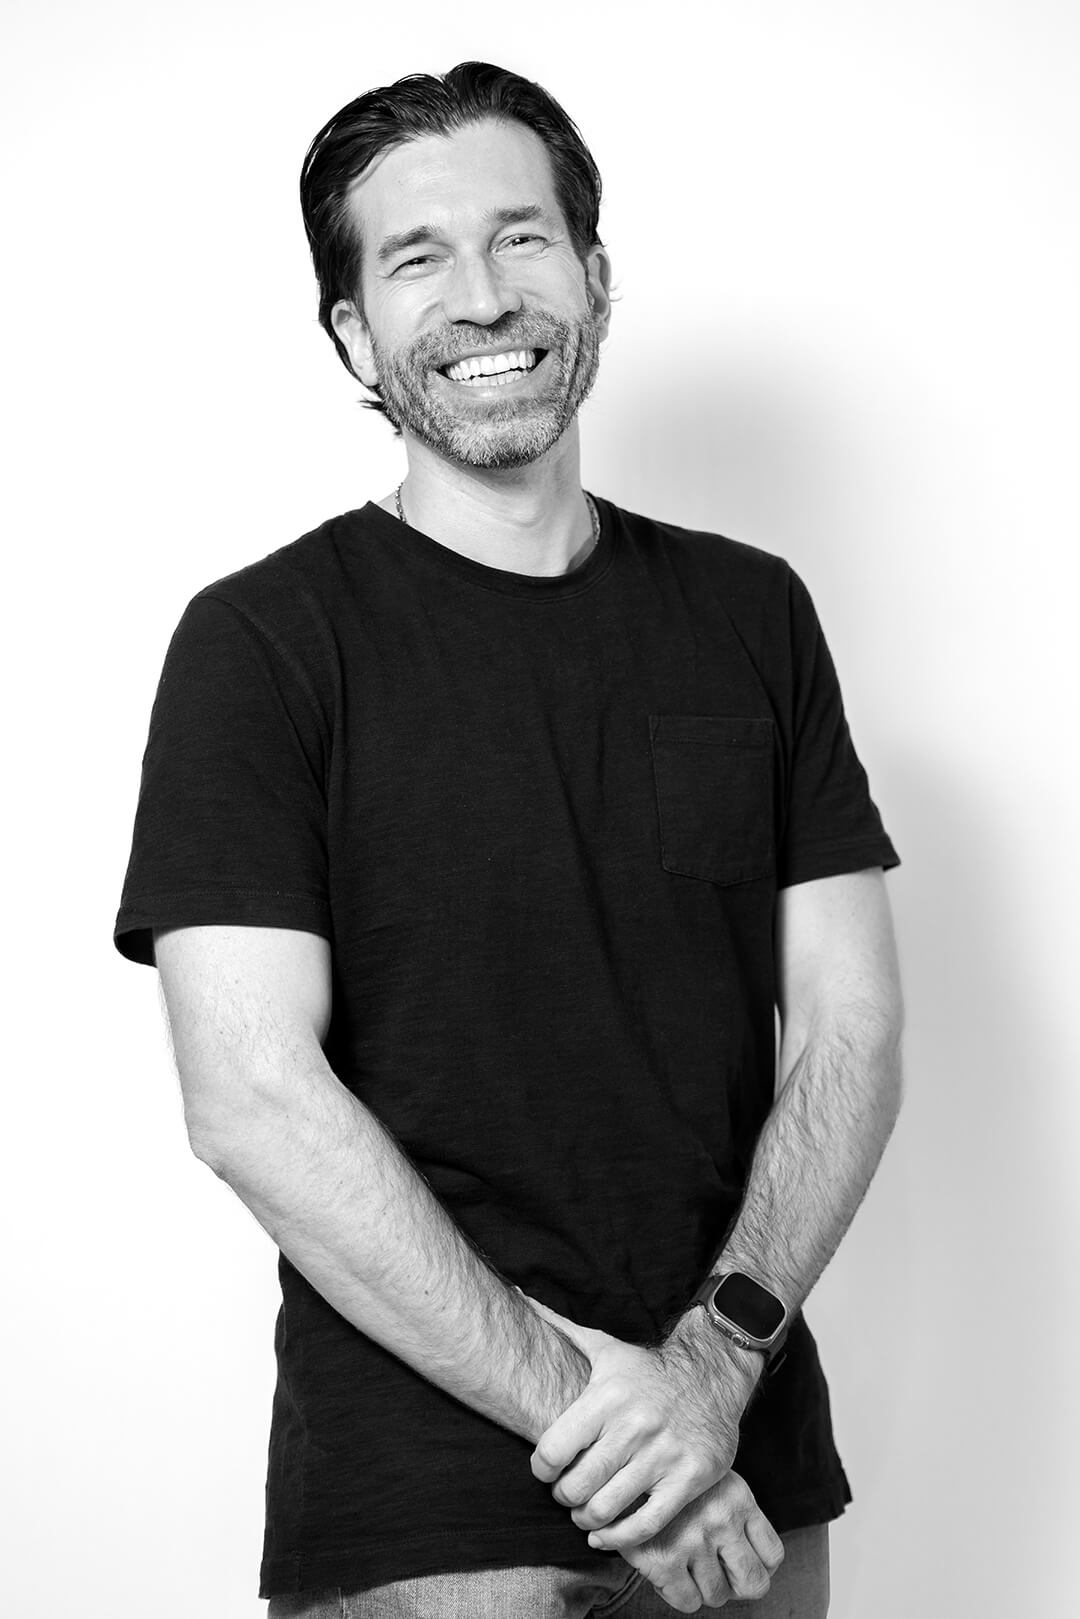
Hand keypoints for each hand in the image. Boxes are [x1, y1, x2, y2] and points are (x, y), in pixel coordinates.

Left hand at [525, 1296, 759, 1551]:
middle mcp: (634, 1426)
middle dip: (563, 1497)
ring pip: (606, 1510)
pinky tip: (606, 1536)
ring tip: (584, 1513)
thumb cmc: (648, 1370)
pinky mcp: (689, 1479)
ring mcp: (664, 1455)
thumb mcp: (607, 1348)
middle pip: (576, 1486)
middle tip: (565, 1495)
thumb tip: (520, 1297)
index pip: (552, 1451)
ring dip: (586, 1520)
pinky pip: (645, 1525)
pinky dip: (618, 1541)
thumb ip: (564, 1330)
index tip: (545, 1471)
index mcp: (607, 1396)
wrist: (713, 1376)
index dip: (540, 1469)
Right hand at [620, 1470, 783, 1612]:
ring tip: (688, 1568)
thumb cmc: (667, 1468)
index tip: (740, 1563)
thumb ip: (731, 1506)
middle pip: (754, 1584)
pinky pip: (687, 1602)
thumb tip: (754, 1554)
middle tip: (718, 1573)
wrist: (620, 1459)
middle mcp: (721, 1520)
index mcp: (738, 1498)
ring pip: (717, 1596)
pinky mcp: (663, 1559)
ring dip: (704, 1588)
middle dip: (737, 1585)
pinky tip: (668, 1572)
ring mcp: (693, 1541)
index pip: (772, 1555)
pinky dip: (679, 1594)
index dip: (759, 1567)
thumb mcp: (710, 1474)